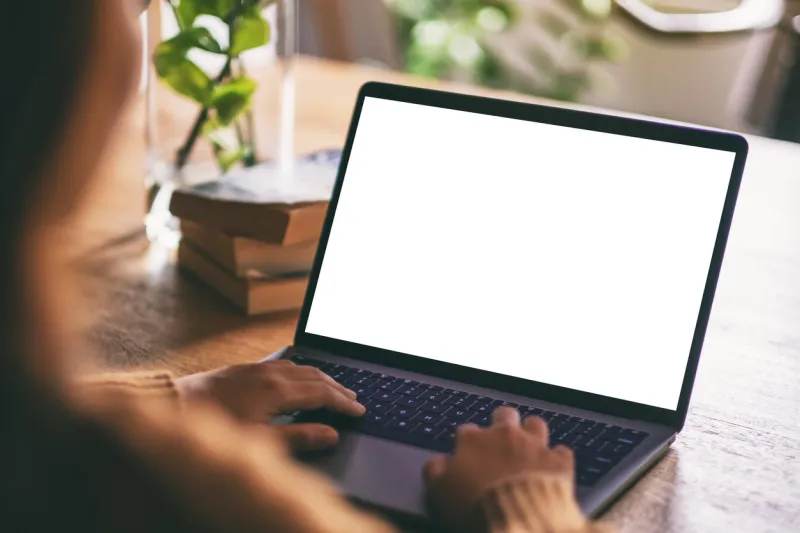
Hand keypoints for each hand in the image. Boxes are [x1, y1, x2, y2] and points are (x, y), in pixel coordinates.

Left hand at [175, 359, 364, 451]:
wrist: (173, 406)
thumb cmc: (215, 429)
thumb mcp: (260, 441)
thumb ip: (299, 437)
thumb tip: (331, 435)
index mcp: (278, 390)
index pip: (322, 394)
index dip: (343, 403)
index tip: (359, 411)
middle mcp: (271, 374)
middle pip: (315, 376)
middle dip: (337, 387)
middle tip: (354, 398)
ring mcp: (256, 368)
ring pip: (300, 367)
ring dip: (321, 378)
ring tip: (334, 388)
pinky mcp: (244, 369)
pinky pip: (283, 364)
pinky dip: (301, 371)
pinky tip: (298, 377)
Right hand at [424, 407, 575, 531]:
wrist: (516, 519)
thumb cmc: (475, 506)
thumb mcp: (439, 492)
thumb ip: (435, 472)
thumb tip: (437, 463)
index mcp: (473, 441)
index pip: (466, 431)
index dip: (466, 444)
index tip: (467, 456)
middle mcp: (504, 436)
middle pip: (504, 415)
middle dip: (502, 423)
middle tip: (501, 439)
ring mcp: (533, 446)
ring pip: (535, 424)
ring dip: (532, 434)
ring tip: (530, 447)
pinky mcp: (558, 462)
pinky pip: (562, 452)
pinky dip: (557, 459)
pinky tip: (553, 468)